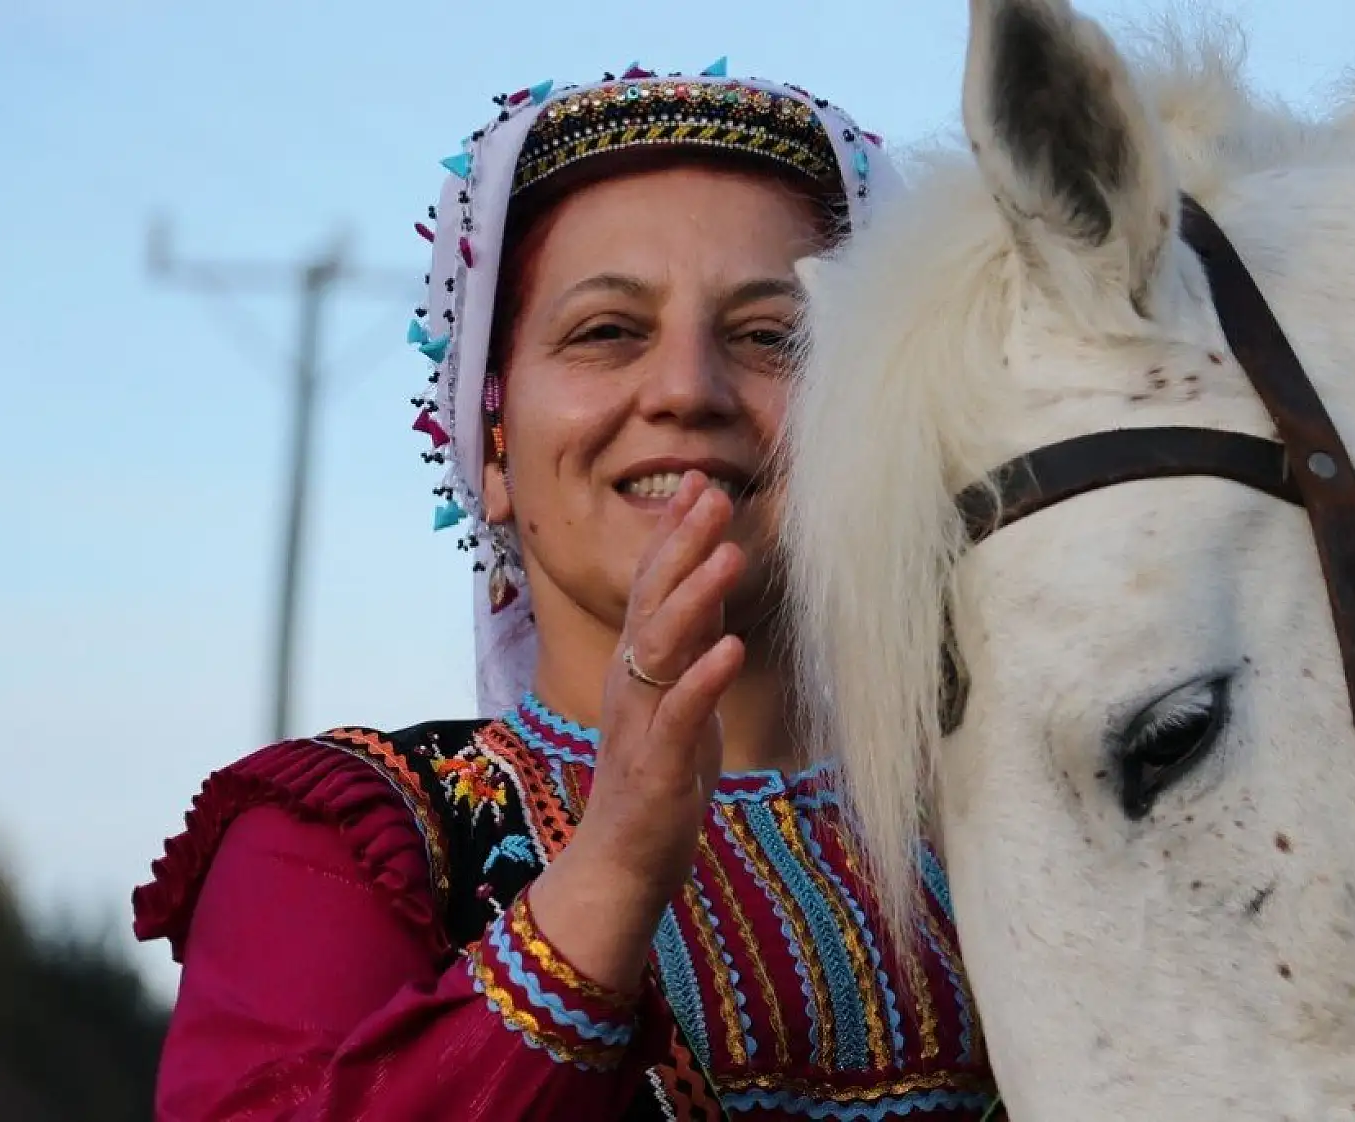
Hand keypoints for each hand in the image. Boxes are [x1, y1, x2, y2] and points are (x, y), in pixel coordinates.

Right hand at [561, 471, 746, 910]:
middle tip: (712, 493)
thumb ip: (693, 643)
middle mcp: (632, 681)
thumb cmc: (658, 777)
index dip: (675, 533)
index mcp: (639, 663)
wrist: (623, 861)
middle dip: (682, 545)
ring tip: (731, 554)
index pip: (653, 585)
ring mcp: (640, 720)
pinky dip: (703, 678)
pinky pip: (679, 714)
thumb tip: (713, 583)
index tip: (699, 482)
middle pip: (652, 599)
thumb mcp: (682, 696)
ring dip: (695, 597)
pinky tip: (731, 646)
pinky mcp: (655, 764)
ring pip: (661, 646)